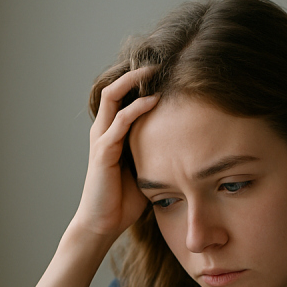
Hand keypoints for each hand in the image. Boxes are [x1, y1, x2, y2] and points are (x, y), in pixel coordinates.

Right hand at [72, 67, 159, 239]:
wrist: (103, 224)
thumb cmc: (123, 200)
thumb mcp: (145, 168)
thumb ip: (156, 152)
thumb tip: (185, 144)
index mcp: (112, 134)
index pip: (121, 97)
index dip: (138, 82)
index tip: (164, 72)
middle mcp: (103, 131)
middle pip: (113, 88)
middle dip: (135, 72)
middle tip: (159, 62)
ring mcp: (101, 139)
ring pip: (112, 96)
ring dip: (133, 81)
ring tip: (155, 71)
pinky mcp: (103, 152)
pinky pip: (119, 122)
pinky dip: (136, 108)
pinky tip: (154, 100)